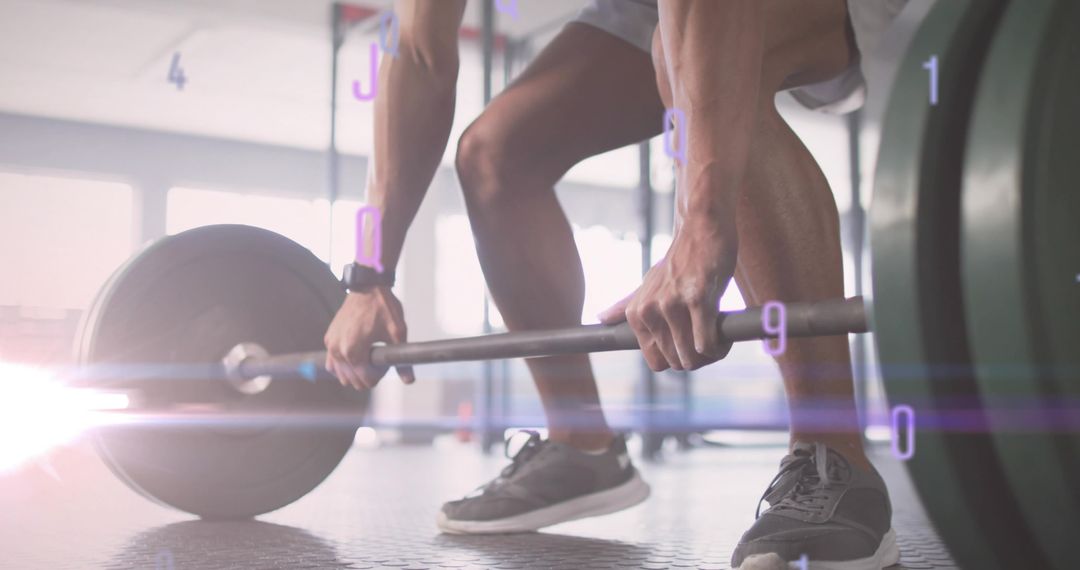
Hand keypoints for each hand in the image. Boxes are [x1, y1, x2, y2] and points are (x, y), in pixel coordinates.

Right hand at [324, 286, 414, 389]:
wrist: (369, 286)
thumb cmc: (383, 307)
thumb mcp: (397, 333)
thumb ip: (402, 361)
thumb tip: (409, 381)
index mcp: (352, 351)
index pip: (365, 380)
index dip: (379, 375)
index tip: (385, 361)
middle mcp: (338, 350)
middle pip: (353, 380)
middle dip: (368, 375)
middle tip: (379, 357)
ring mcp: (331, 344)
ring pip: (341, 374)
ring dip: (355, 372)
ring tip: (368, 355)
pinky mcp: (329, 338)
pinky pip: (332, 362)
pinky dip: (343, 365)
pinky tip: (356, 356)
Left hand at [598, 223, 736, 370]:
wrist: (701, 228)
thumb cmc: (680, 260)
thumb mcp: (649, 283)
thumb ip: (628, 304)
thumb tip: (601, 318)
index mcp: (637, 313)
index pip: (657, 362)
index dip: (679, 359)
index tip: (693, 345)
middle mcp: (649, 311)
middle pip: (677, 363)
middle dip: (698, 358)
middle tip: (711, 338)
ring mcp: (671, 305)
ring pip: (692, 358)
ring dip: (711, 354)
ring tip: (719, 334)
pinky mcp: (697, 299)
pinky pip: (707, 344)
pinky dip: (719, 346)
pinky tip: (724, 332)